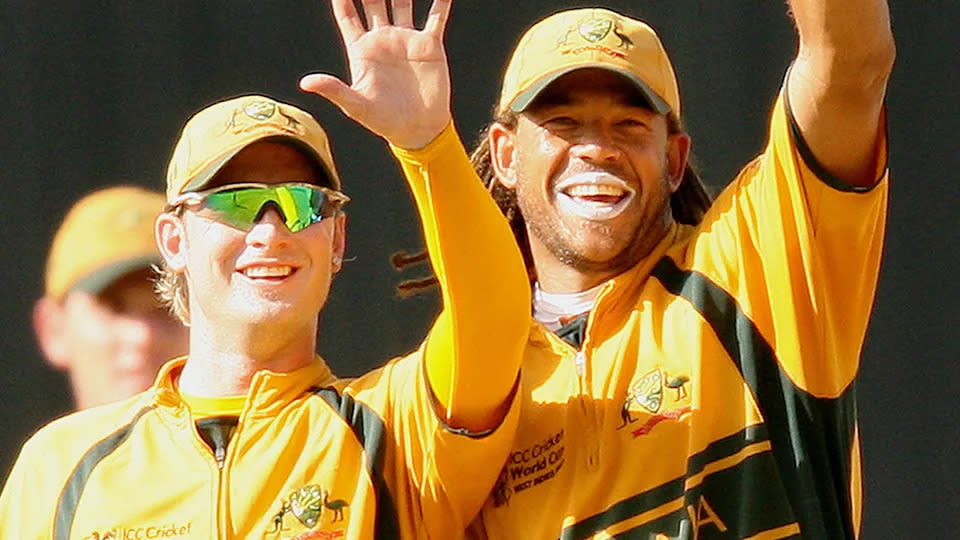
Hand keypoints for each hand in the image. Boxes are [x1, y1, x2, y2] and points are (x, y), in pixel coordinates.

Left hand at [300, 0, 452, 149]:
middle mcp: (382, 39)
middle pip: (372, 0)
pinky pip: (436, 17)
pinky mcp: (429, 45)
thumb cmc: (384, 121)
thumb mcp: (356, 106)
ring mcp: (406, 39)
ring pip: (402, 2)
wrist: (419, 130)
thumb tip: (306, 83)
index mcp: (362, 50)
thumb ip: (334, 90)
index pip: (346, 14)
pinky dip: (441, 1)